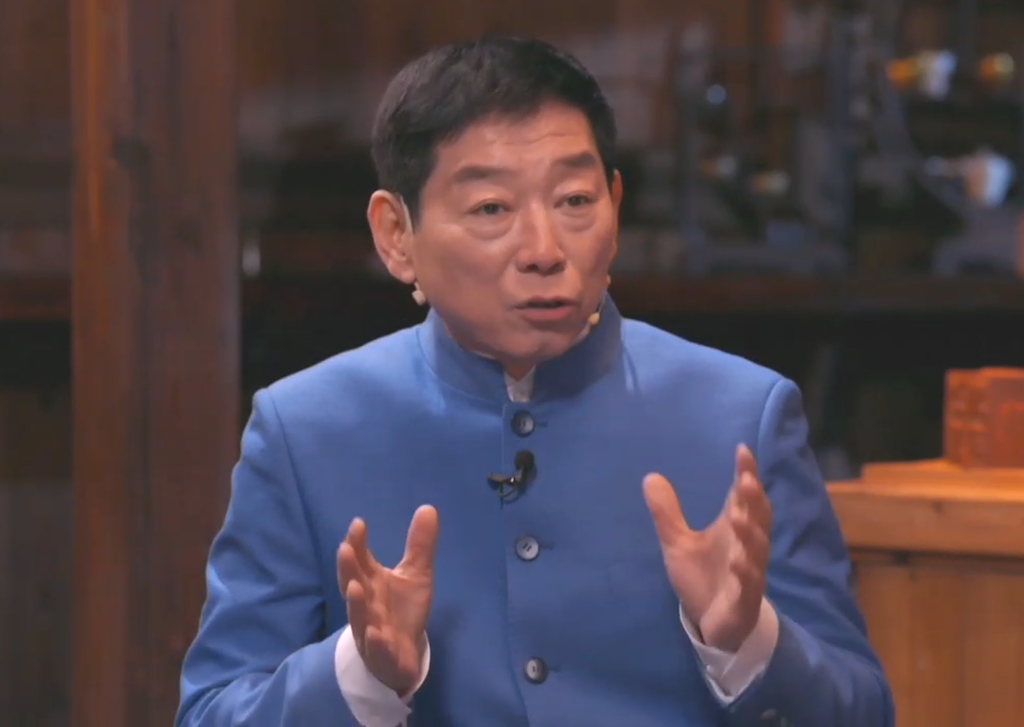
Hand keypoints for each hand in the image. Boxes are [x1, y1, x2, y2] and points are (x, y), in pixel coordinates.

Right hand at [336, 505, 438, 694]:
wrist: (402, 656)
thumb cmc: (401, 610)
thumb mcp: (416, 575)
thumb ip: (419, 545)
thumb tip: (428, 507)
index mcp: (371, 583)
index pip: (360, 560)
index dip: (357, 543)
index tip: (359, 524)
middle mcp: (366, 604)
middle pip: (352, 584)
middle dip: (348, 569)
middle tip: (345, 550)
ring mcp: (370, 630)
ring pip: (359, 617)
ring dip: (356, 604)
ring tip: (354, 588)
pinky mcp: (381, 654)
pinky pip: (376, 649)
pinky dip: (375, 642)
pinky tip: (376, 634)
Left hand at [643, 444, 771, 652]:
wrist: (713, 624)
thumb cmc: (703, 577)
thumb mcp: (677, 542)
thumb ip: (667, 512)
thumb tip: (650, 477)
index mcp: (734, 528)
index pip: (743, 497)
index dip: (746, 474)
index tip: (742, 451)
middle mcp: (746, 546)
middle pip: (756, 518)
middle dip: (753, 499)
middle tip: (747, 479)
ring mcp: (748, 572)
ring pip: (756, 550)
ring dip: (750, 533)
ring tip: (740, 517)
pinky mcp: (744, 598)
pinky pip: (748, 584)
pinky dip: (745, 572)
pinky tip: (738, 562)